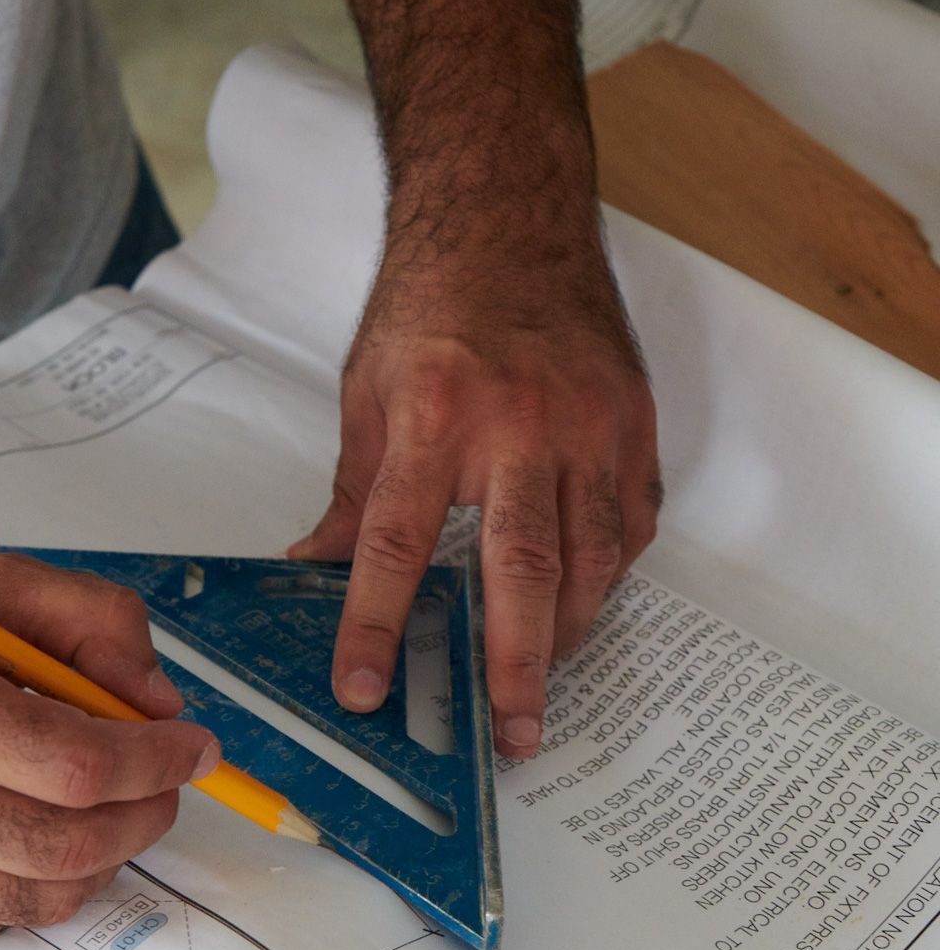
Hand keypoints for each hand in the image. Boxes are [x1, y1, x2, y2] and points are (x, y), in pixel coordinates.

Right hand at [0, 553, 216, 939]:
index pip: (81, 767)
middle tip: (167, 783)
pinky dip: (42, 879)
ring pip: (49, 895)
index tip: (196, 747)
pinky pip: (4, 916)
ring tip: (111, 808)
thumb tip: (161, 706)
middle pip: (74, 844)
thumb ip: (92, 621)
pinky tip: (29, 827)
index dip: (158, 763)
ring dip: (107, 854)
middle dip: (147, 813)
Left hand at [291, 243, 659, 760]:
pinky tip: (582, 607)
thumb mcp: (368, 392)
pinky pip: (629, 524)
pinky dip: (607, 575)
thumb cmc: (433, 300)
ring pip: (591, 558)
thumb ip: (353, 493)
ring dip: (567, 634)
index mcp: (436, 418)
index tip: (364, 690)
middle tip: (514, 735)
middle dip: (515, 665)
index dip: (376, 626)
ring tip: (543, 689)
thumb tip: (316, 571)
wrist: (511, 214)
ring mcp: (590, 425)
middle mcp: (521, 426)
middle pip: (521, 570)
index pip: (398, 545)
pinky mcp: (633, 423)